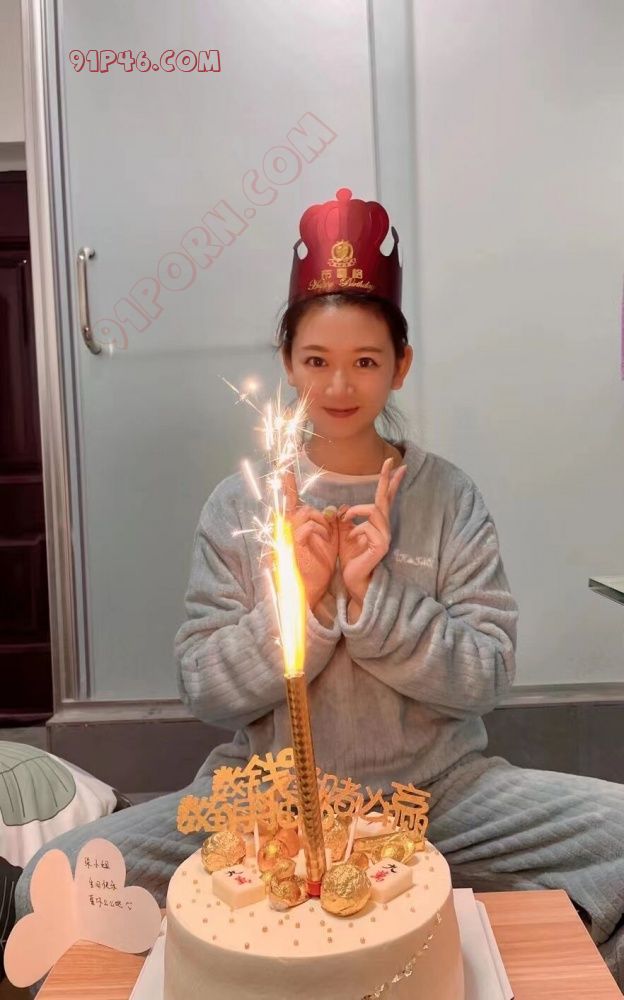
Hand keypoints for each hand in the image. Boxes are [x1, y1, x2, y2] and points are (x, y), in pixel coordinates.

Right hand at [283, 469, 338, 610]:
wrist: (311, 591)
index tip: (286, 472)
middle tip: (328, 528)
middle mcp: (288, 531)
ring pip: (304, 514)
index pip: (292, 504)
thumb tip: (334, 510)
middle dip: (319, 515)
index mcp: (297, 529)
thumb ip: (330, 525)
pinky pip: (305, 528)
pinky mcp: (291, 547)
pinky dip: (317, 531)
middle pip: (302, 508)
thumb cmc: (318, 567)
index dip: (289, 488)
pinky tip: (323, 541)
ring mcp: (288, 538)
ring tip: (326, 537)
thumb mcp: (328, 542)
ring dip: (320, 521)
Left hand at [338, 458, 406, 606]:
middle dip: (386, 479)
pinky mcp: (381, 546)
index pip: (385, 499)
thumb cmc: (351, 559)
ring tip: (345, 520)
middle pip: (385, 499)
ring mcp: (385, 537)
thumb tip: (344, 508)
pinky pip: (369, 527)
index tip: (396, 465)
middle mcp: (384, 528)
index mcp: (377, 524)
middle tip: (389, 460)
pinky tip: (352, 539)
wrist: (354, 581)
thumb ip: (348, 520)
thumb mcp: (345, 534)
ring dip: (356, 512)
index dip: (390, 482)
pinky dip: (357, 529)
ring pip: (374, 510)